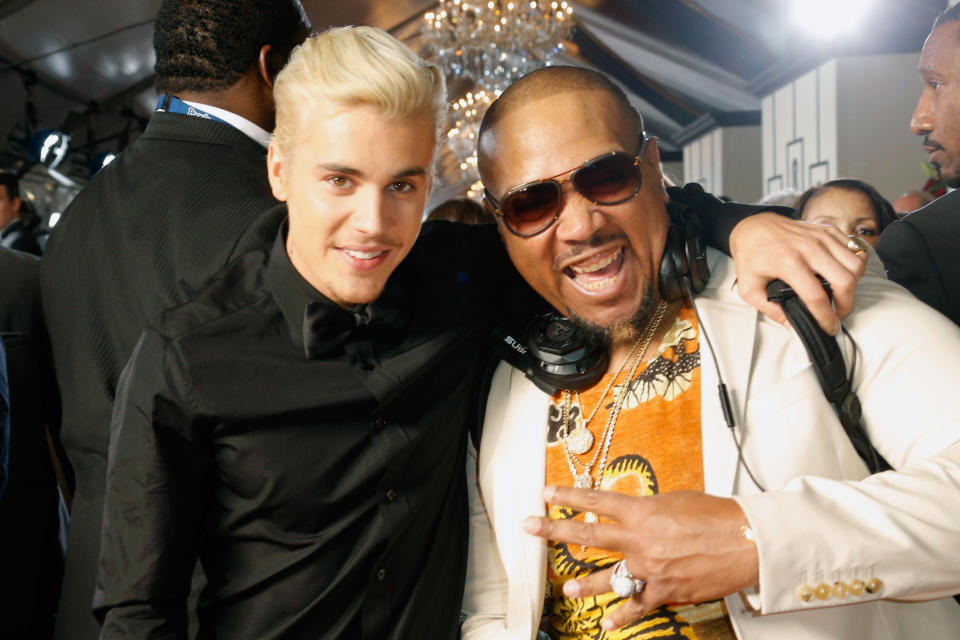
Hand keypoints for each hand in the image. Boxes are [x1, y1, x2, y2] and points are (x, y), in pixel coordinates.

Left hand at [523, 486, 757, 631]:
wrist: (747, 542)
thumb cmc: (718, 516)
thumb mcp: (677, 500)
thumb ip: (649, 508)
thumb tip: (633, 511)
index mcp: (642, 511)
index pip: (595, 501)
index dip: (567, 496)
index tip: (546, 494)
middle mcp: (639, 540)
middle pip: (587, 535)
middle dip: (553, 531)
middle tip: (530, 528)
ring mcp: (649, 569)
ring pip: (605, 578)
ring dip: (583, 585)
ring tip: (566, 589)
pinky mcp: (665, 591)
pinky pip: (636, 607)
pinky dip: (621, 618)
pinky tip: (607, 625)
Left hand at [729, 213, 866, 334]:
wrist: (752, 226)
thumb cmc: (750, 255)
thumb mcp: (749, 288)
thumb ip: (770, 310)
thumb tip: (792, 327)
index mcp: (788, 263)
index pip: (816, 297)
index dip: (826, 318)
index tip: (828, 327)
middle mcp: (808, 248)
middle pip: (845, 280)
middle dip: (846, 304)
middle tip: (838, 313)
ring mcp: (821, 237)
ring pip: (856, 264)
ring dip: (853, 284)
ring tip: (841, 294)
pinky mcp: (827, 231)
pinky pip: (854, 248)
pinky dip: (854, 264)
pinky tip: (841, 273)